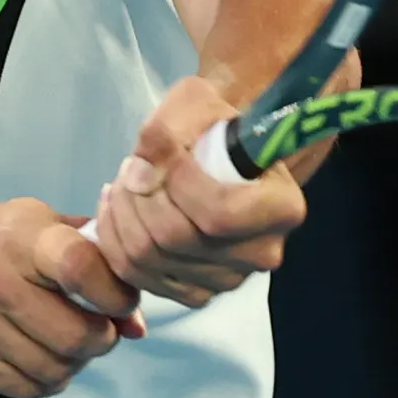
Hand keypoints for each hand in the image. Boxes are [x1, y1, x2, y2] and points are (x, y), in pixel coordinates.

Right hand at [0, 197, 145, 397]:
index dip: (115, 294)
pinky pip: (25, 389)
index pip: (81, 268)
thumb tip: (136, 324)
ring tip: (68, 346)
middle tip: (98, 332)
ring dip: (74, 365)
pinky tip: (41, 359)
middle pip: (75, 336)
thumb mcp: (37, 225)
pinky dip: (45, 381)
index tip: (120, 302)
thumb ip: (93, 262)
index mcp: (20, 239)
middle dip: (101, 341)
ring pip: (54, 370)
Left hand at [84, 76, 308, 307]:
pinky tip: (120, 209)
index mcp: (282, 207)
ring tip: (125, 182)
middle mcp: (262, 253)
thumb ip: (167, 129)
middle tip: (131, 166)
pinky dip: (115, 241)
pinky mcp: (196, 294)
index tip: (162, 150)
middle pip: (176, 238)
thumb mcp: (196, 103)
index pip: (219, 213)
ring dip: (123, 215)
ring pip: (150, 259)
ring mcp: (228, 280)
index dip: (177, 183)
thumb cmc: (214, 126)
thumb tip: (140, 175)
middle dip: (141, 196)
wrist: (219, 155)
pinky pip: (138, 278)